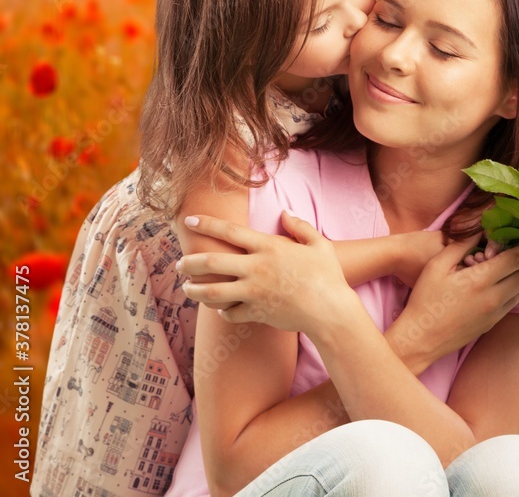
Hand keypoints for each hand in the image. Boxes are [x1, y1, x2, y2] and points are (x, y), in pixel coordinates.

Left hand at [178, 211, 351, 333]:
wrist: (330, 310)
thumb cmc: (328, 275)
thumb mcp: (319, 244)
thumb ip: (300, 227)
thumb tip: (285, 213)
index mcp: (269, 247)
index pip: (229, 231)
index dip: (206, 223)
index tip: (189, 220)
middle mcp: (256, 267)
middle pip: (210, 262)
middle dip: (188, 262)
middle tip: (179, 264)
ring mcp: (254, 292)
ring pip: (211, 291)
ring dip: (194, 290)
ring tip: (187, 288)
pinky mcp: (256, 312)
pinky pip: (229, 313)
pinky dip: (222, 312)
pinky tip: (220, 309)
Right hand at [389, 238, 518, 367]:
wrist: (421, 338)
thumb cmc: (425, 299)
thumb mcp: (438, 265)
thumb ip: (462, 245)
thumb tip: (481, 230)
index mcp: (481, 280)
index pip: (517, 259)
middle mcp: (494, 298)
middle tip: (514, 253)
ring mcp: (495, 313)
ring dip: (518, 277)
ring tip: (501, 269)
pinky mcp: (492, 324)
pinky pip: (511, 304)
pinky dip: (510, 291)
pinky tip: (493, 286)